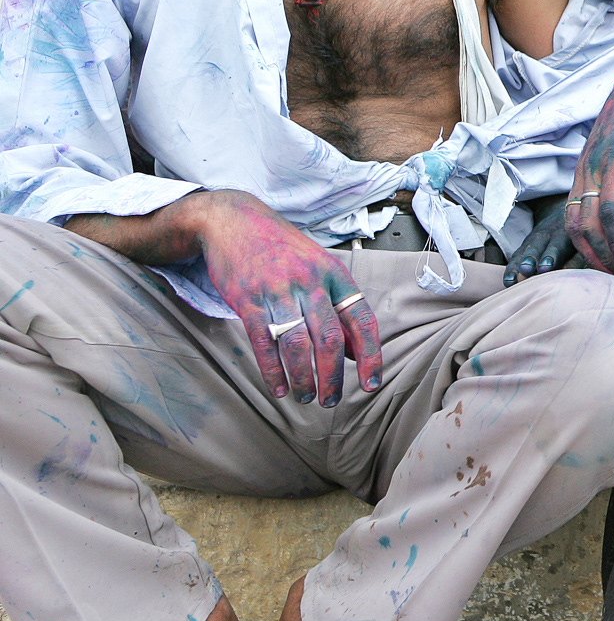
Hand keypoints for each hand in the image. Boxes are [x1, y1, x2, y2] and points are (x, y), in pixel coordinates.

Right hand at [184, 190, 381, 405]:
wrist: (234, 220)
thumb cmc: (282, 250)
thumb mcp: (319, 267)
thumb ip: (337, 306)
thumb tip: (354, 351)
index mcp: (335, 275)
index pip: (361, 320)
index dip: (371, 354)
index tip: (372, 383)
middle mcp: (310, 282)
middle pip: (329, 338)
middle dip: (333, 376)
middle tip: (330, 400)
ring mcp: (277, 290)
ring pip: (297, 344)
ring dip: (303, 378)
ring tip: (306, 397)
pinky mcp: (247, 298)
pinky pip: (263, 341)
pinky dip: (272, 370)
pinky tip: (278, 388)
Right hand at [503, 196, 586, 285]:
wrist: (562, 214)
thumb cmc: (578, 236)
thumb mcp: (582, 242)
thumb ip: (579, 257)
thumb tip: (573, 273)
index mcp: (565, 232)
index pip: (558, 244)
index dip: (551, 256)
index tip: (545, 268)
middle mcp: (547, 234)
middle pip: (537, 246)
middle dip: (531, 258)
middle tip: (526, 270)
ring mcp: (534, 239)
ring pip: (524, 252)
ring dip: (517, 266)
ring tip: (511, 281)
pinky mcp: (525, 246)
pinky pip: (516, 256)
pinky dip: (511, 269)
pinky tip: (507, 282)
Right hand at [566, 66, 613, 280]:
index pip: (610, 210)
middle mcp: (592, 167)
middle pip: (585, 222)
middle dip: (603, 255)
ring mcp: (582, 170)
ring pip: (571, 220)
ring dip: (588, 250)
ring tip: (612, 273)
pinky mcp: (580, 174)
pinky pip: (569, 211)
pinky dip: (580, 236)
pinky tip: (597, 252)